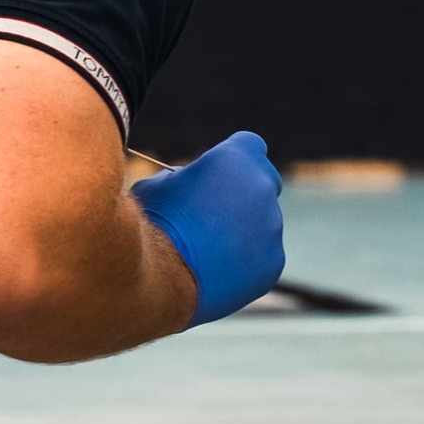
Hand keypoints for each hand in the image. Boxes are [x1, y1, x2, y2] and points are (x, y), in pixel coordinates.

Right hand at [131, 133, 284, 325]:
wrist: (156, 276)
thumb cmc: (149, 225)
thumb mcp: (157, 186)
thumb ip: (183, 178)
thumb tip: (185, 183)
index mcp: (234, 158)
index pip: (249, 146)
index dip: (233, 160)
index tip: (217, 176)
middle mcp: (260, 187)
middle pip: (263, 183)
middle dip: (244, 193)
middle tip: (215, 214)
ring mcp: (271, 226)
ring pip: (264, 223)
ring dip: (245, 230)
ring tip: (208, 250)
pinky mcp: (274, 261)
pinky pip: (265, 255)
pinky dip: (247, 261)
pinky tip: (217, 271)